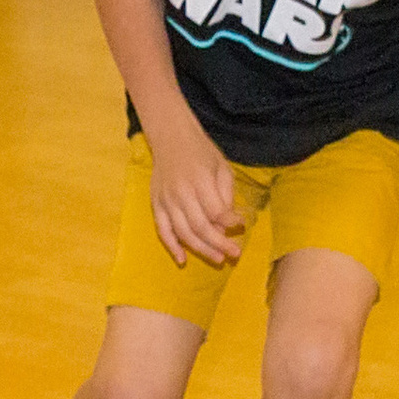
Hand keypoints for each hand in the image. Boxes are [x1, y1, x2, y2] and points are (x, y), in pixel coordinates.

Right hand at [148, 132, 243, 267]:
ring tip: (218, 259)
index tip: (241, 227)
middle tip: (234, 254)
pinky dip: (172, 246)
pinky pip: (162, 230)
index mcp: (200, 180)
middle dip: (219, 244)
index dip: (230, 223)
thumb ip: (226, 194)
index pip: (216, 211)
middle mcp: (181, 192)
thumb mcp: (222, 167)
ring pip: (183, 232)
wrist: (171, 138)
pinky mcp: (156, 205)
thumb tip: (229, 223)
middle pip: (200, 226)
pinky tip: (183, 260)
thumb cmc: (202, 153)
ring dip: (201, 249)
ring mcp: (166, 200)